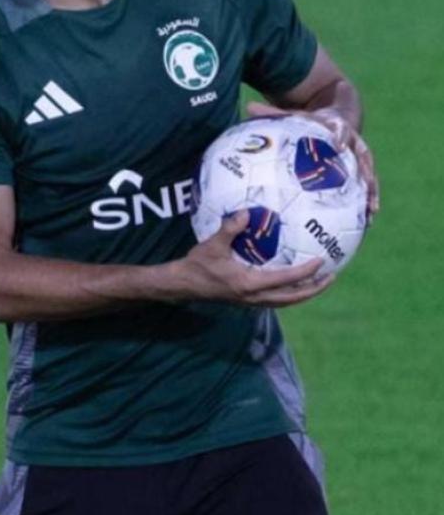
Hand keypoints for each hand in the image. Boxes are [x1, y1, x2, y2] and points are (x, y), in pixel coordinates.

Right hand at [173, 212, 332, 307]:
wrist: (183, 285)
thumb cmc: (197, 264)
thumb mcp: (213, 244)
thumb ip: (230, 228)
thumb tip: (247, 213)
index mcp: (249, 284)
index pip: (285, 280)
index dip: (306, 272)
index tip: (321, 261)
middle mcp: (253, 297)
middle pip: (292, 298)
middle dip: (313, 289)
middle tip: (331, 276)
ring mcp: (250, 301)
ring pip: (285, 301)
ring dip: (303, 294)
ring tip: (318, 282)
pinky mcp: (247, 300)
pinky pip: (275, 299)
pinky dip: (289, 293)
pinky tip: (292, 282)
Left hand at [246, 101, 379, 220]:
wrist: (340, 116)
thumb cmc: (313, 120)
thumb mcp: (296, 115)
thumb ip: (274, 114)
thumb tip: (248, 107)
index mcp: (337, 127)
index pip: (340, 130)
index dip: (340, 136)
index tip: (338, 145)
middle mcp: (352, 142)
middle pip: (362, 155)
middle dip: (364, 170)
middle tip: (363, 182)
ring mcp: (359, 157)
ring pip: (369, 173)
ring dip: (372, 191)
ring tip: (371, 210)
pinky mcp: (362, 168)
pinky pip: (368, 185)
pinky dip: (369, 199)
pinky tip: (368, 218)